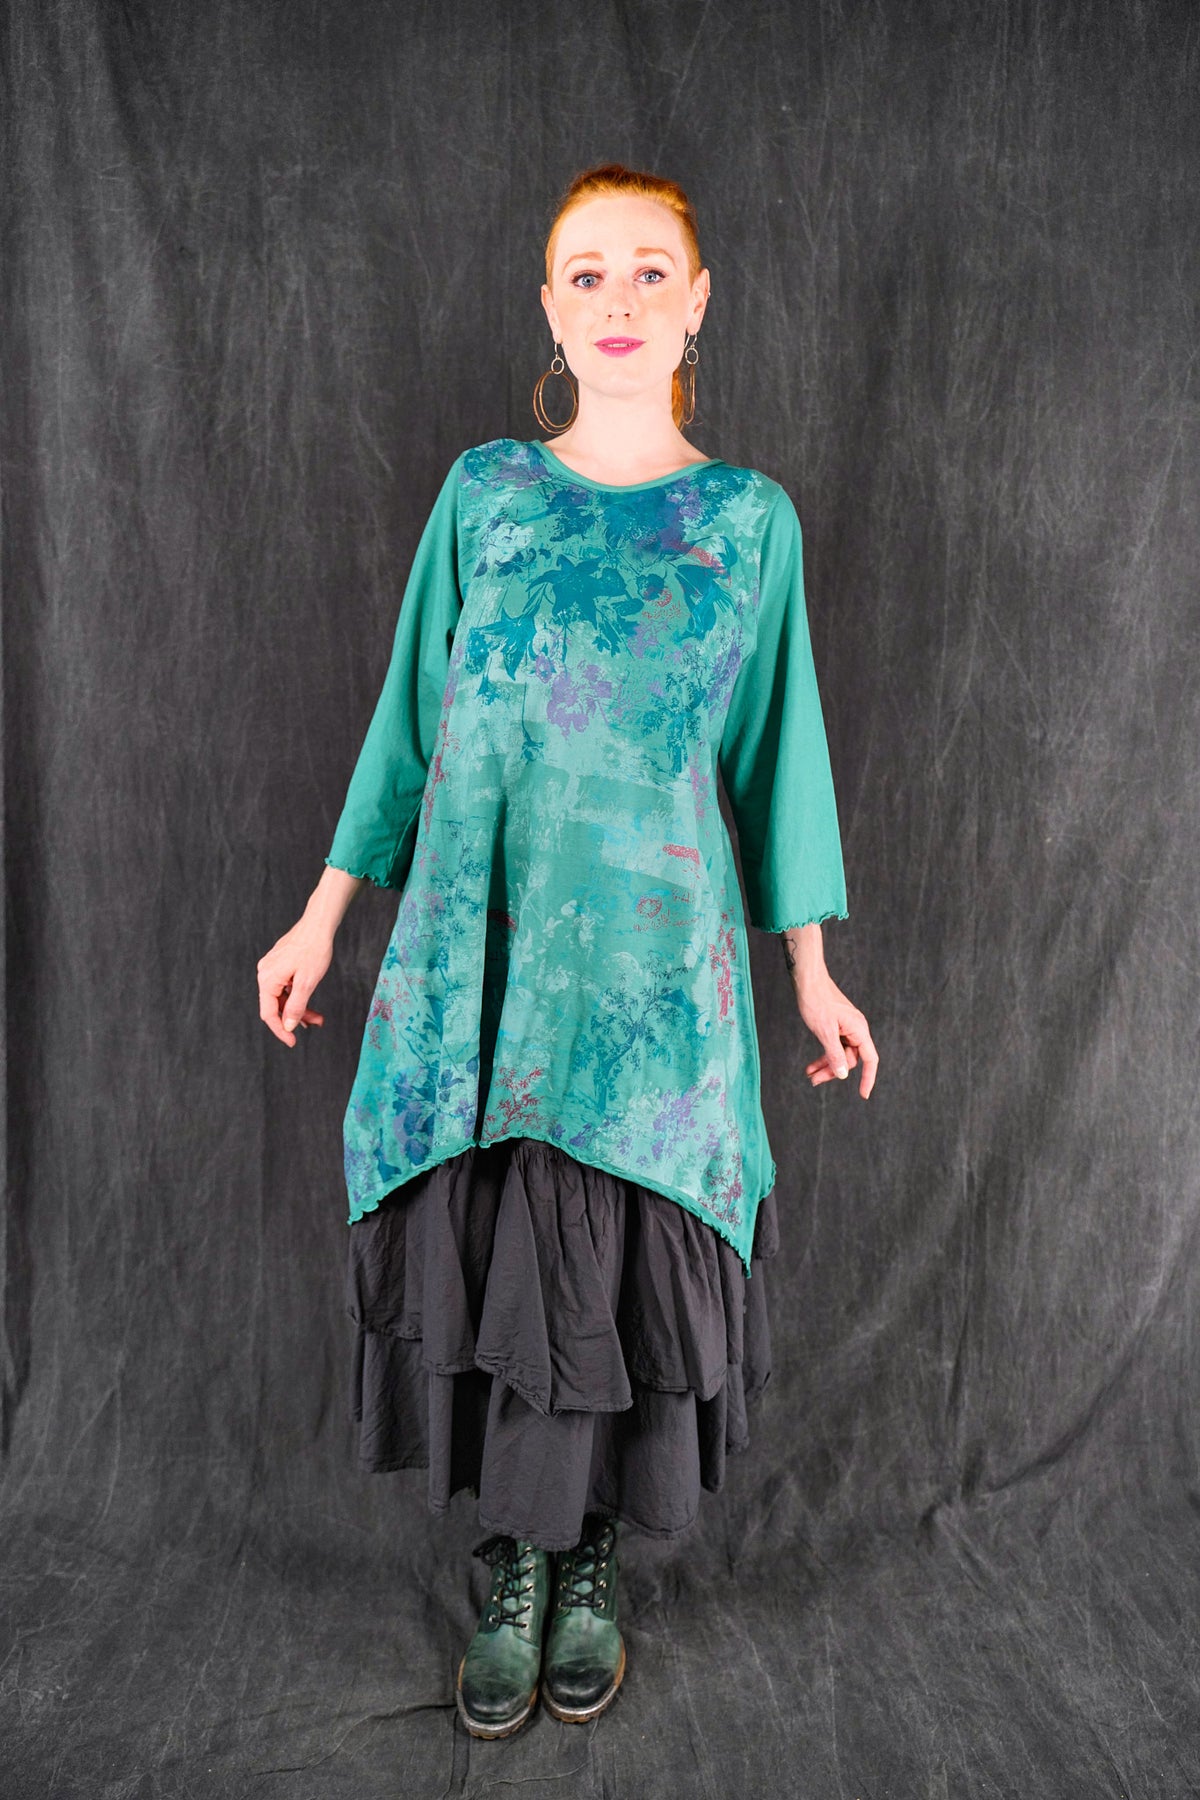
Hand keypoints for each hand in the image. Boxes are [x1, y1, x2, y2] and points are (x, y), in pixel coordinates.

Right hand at [257, 918, 331, 1046]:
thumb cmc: (314, 950)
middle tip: (316, 1024)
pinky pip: (286, 986)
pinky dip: (297, 995)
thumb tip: (287, 1025)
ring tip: (318, 1017)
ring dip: (299, 1008)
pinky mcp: (280, 963)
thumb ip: (296, 1006)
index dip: (280, 1030)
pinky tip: (309, 1001)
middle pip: (276, 1005)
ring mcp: (272, 968)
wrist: (318, 925)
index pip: (268, 1013)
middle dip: (295, 1018)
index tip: (292, 1042)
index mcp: (268, 979)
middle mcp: (265, 973)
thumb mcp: (307, 982)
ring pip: (283, 996)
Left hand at [795, 967, 877, 1097]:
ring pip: (839, 1054)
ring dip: (825, 1065)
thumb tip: (843, 1075)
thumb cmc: (817, 1001)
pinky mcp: (836, 1026)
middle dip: (833, 1071)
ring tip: (809, 1076)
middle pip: (850, 1059)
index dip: (868, 1078)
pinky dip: (823, 1055)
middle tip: (813, 1081)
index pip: (869, 1059)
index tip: (863, 1095)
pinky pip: (833, 1046)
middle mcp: (856, 1030)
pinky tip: (810, 1066)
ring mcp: (846, 1028)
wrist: (807, 980)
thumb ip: (835, 1054)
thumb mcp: (825, 1031)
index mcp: (859, 1030)